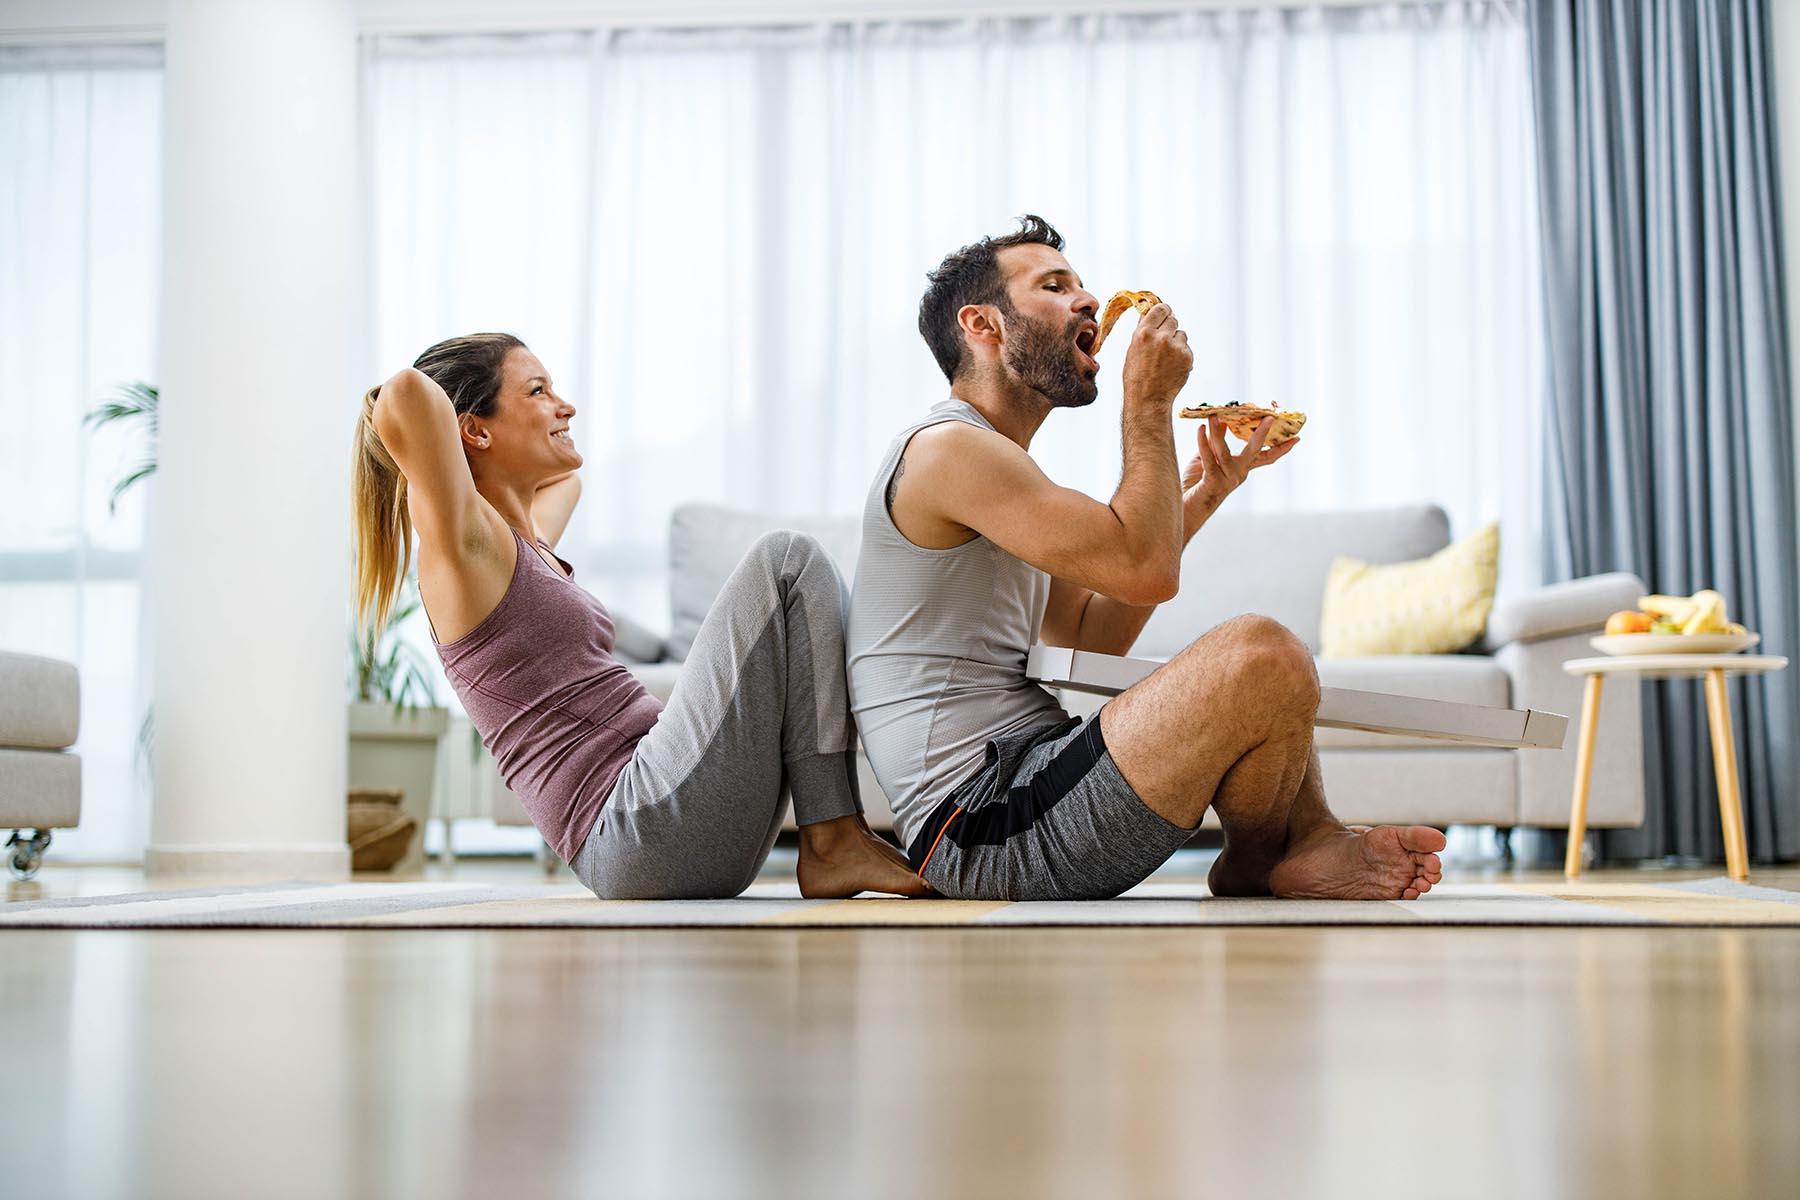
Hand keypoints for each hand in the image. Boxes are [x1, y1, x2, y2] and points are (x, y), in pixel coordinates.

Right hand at [1121, 302, 1193, 411]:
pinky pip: (1186, 348)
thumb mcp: (1133, 348)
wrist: (1148, 398)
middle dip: (1169, 327)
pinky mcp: (1187, 357)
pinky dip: (1181, 354)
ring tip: (1165, 358)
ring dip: (1176, 342)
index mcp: (1144, 333)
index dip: (1163, 311)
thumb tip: (1149, 312)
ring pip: (1181, 334)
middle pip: (1173, 319)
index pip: (1160, 308)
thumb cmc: (1137, 375)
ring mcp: (1176, 347)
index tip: (1164, 314)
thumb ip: (1143, 329)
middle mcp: (1161, 337)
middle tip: (1163, 340)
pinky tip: (1172, 365)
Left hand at [1181, 416, 1298, 513]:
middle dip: (1262, 434)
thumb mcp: (1208, 458)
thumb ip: (1216, 441)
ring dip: (1217, 432)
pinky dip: (1203, 443)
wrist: (1185, 508)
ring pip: (1224, 452)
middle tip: (1270, 418)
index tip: (1296, 438)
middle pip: (1255, 452)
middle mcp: (1239, 474)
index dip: (1281, 449)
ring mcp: (1227, 479)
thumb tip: (1222, 420)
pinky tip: (1200, 430)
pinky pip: (1208, 459)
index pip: (1266, 458)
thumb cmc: (1196, 483)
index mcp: (1242, 469)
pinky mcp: (1213, 482)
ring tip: (1213, 416)